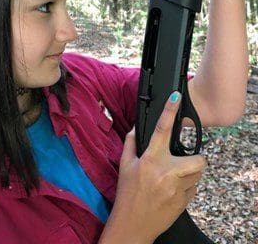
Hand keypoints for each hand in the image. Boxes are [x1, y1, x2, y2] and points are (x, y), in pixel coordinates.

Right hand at [105, 92, 206, 242]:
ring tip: (174, 178)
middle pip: (198, 159)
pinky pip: (194, 189)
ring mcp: (177, 189)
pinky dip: (187, 188)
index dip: (169, 110)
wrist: (132, 226)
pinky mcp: (183, 203)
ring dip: (190, 174)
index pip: (161, 129)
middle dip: (196, 159)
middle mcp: (166, 173)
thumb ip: (131, 143)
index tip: (176, 97)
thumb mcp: (124, 166)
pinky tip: (172, 191)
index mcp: (151, 160)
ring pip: (197, 174)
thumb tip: (137, 127)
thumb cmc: (127, 194)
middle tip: (184, 161)